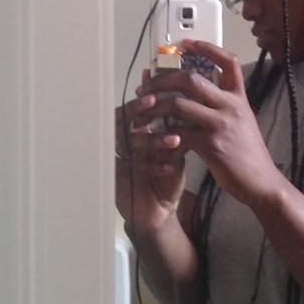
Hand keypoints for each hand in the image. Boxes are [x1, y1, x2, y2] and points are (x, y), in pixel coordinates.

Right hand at [115, 68, 186, 231]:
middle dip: (137, 111)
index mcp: (134, 133)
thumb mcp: (175, 149)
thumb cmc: (166, 176)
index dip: (141, 100)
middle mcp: (122, 144)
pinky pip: (132, 169)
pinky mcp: (116, 181)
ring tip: (175, 140)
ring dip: (151, 139)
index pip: (132, 110)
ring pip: (128, 143)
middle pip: (122, 120)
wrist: (160, 210)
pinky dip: (152, 166)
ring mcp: (117, 161)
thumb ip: (176, 126)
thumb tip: (187, 97)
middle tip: (154, 103)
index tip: (155, 93)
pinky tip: (169, 167)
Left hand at [132, 42, 282, 207]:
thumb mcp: (242, 120)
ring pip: (178, 104)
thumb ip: (224, 104)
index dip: (207, 48)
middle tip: (146, 88)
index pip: (228, 61)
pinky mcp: (210, 144)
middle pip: (192, 79)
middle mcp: (230, 105)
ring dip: (154, 108)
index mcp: (239, 97)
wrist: (261, 181)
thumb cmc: (249, 153)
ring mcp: (220, 123)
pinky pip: (177, 134)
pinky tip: (153, 139)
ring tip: (141, 114)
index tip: (185, 43)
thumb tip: (202, 91)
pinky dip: (161, 136)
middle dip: (163, 80)